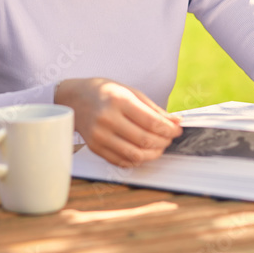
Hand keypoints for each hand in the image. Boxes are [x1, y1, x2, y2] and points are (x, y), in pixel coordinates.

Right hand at [55, 78, 182, 167]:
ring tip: (159, 147)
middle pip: (145, 140)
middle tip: (169, 138)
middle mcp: (107, 119)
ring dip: (153, 154)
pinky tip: (143, 151)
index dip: (169, 129)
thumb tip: (175, 122)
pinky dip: (137, 159)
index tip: (177, 130)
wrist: (75, 98)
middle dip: (164, 142)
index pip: (151, 122)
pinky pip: (121, 160)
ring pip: (135, 154)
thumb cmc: (105, 92)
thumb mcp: (130, 92)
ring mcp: (99, 135)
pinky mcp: (95, 147)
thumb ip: (153, 109)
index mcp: (118, 100)